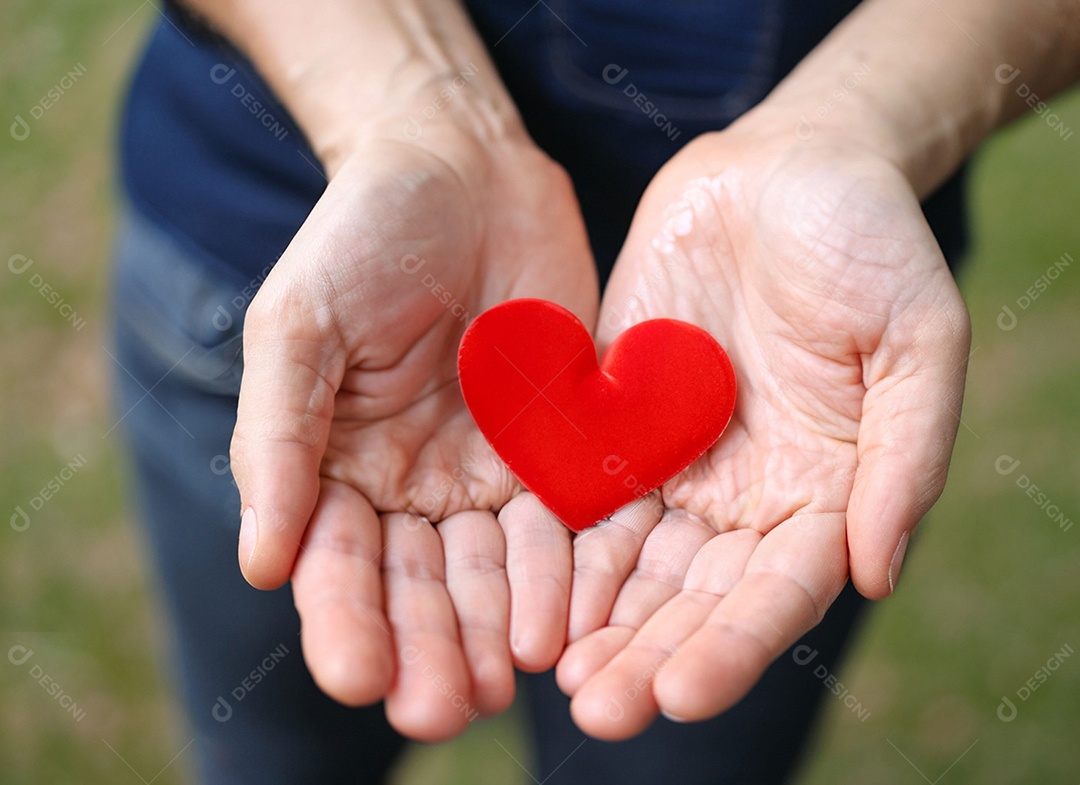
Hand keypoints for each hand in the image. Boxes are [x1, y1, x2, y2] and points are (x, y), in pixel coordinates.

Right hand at [229, 122, 594, 739]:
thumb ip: (280, 440)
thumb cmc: (361, 236)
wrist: (461, 168)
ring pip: (494, 572)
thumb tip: (261, 565)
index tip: (359, 677)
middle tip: (442, 712)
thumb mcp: (300, 327)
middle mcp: (414, 487)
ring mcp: (489, 472)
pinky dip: (566, 573)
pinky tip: (569, 620)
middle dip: (430, 650)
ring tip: (507, 684)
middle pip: (420, 588)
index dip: (346, 621)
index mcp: (338, 468)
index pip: (338, 563)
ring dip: (499, 631)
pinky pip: (565, 524)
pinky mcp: (559, 449)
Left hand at [556, 122, 970, 738]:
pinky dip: (559, 546)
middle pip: (696, 597)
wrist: (784, 169)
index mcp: (826, 491)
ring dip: (597, 621)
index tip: (681, 693)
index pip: (778, 591)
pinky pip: (584, 494)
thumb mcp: (917, 339)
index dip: (733, 645)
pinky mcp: (619, 421)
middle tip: (600, 711)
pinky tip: (524, 588)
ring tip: (555, 676)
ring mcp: (679, 462)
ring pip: (633, 563)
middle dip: (649, 654)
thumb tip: (878, 573)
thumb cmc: (868, 244)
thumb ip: (905, 458)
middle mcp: (747, 494)